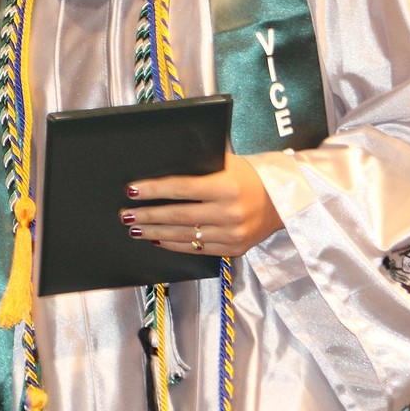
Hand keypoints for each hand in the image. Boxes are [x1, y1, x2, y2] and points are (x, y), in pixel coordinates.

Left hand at [118, 153, 283, 256]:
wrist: (283, 200)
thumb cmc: (250, 175)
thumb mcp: (228, 162)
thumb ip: (200, 164)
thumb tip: (163, 163)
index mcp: (226, 185)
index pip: (181, 188)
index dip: (154, 190)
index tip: (133, 190)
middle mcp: (229, 212)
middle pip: (178, 215)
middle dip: (148, 215)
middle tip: (126, 215)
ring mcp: (231, 233)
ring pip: (184, 235)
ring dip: (155, 232)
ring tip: (135, 228)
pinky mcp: (233, 248)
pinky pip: (197, 249)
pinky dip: (174, 244)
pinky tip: (157, 239)